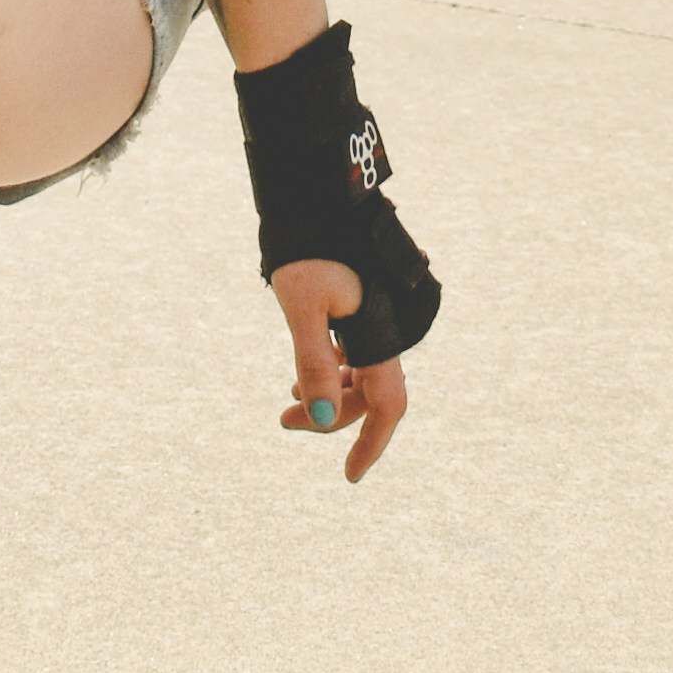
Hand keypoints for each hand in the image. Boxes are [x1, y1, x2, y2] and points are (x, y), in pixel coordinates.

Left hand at [270, 257, 407, 483]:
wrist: (320, 197)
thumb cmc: (309, 249)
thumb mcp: (304, 307)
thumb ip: (314, 364)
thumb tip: (321, 420)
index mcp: (380, 335)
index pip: (387, 406)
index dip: (371, 444)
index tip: (349, 476)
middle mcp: (386, 329)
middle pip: (369, 393)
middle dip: (331, 416)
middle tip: (285, 422)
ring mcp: (375, 317)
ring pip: (359, 373)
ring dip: (328, 392)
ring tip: (291, 397)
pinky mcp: (361, 304)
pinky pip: (354, 352)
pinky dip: (332, 368)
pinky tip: (306, 369)